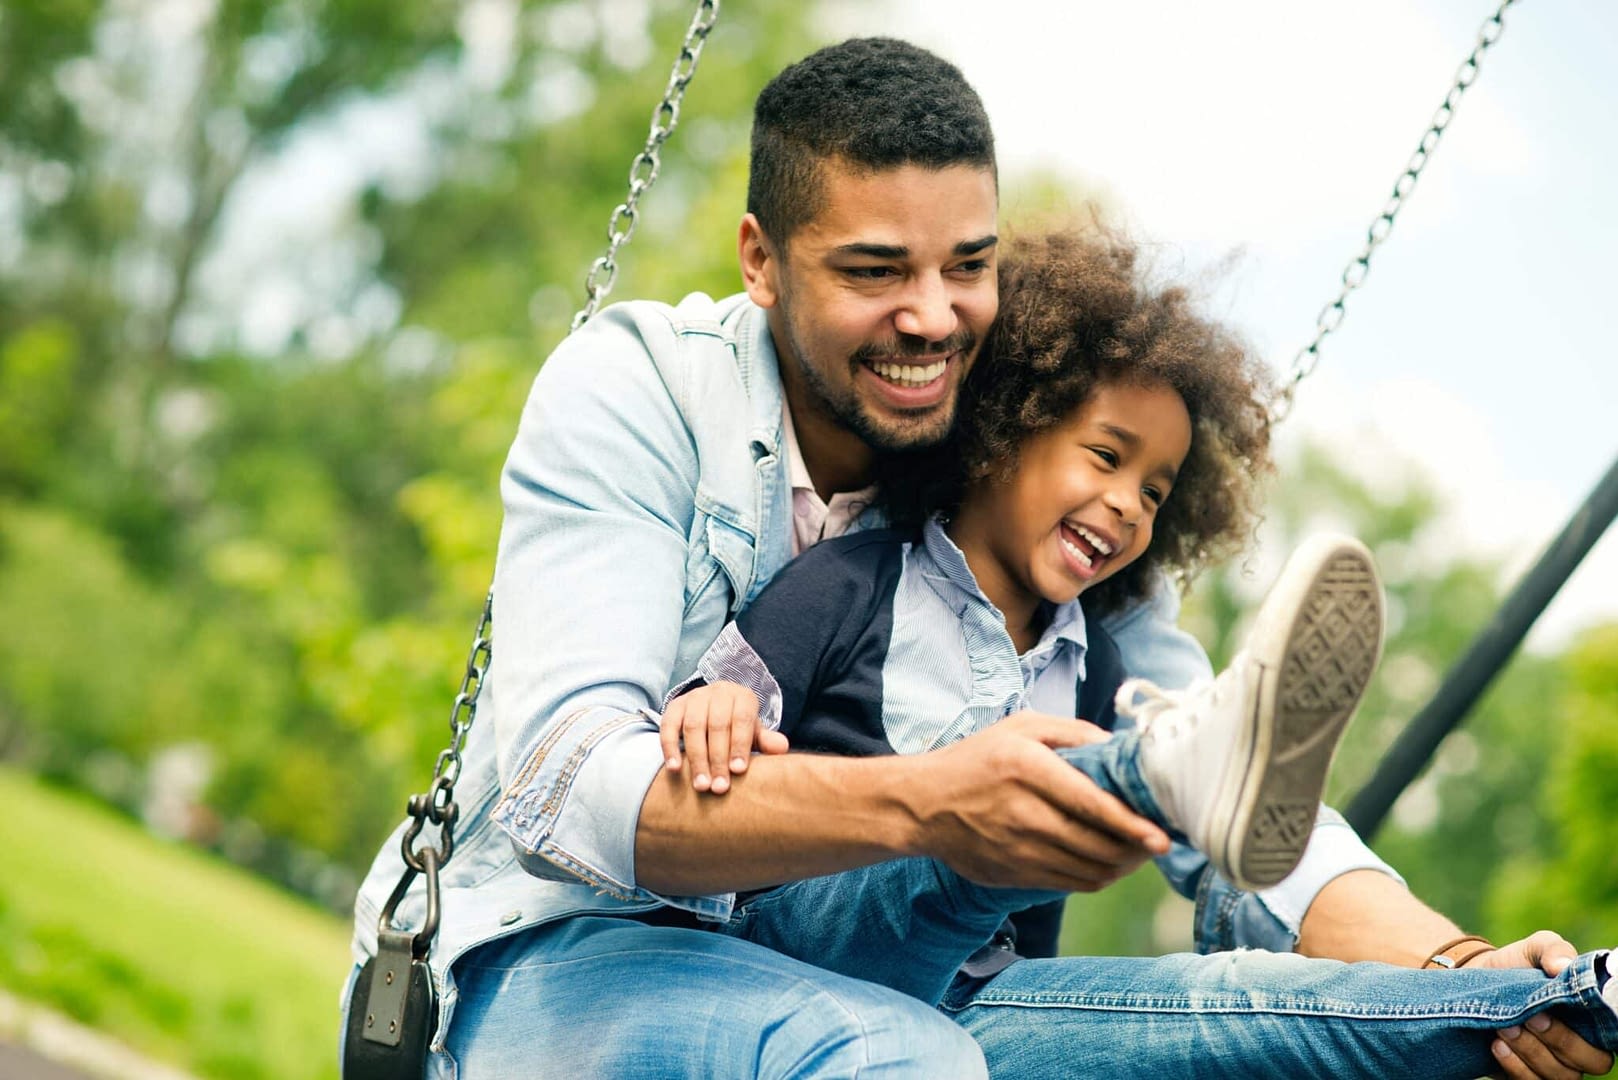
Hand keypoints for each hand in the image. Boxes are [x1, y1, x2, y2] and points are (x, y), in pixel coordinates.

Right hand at [659, 681, 788, 794]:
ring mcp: (694, 698)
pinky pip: (669, 726)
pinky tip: (675, 769)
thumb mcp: (753, 733)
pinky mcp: (674, 707)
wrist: (714, 709)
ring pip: (693, 727)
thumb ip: (765, 741)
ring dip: (696, 758)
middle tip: (719, 787)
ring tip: (701, 785)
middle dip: (718, 759)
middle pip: (717, 725)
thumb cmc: (737, 728)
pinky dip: (670, 747)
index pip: (741, 719)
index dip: (739, 745)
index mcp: (743, 697)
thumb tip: (782, 747)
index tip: (738, 771)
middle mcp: (719, 693)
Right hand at [904, 711, 1169, 892]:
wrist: (921, 804)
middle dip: (1135, 849)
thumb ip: (1074, 732)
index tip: (1162, 837)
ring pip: (1087, 871)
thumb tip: (1122, 748)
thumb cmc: (978, 758)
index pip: (1090, 805)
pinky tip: (1106, 862)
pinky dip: (1096, 877)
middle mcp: (1022, 813)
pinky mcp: (1013, 875)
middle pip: (1095, 845)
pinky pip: (1069, 884)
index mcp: (1027, 769)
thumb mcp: (1021, 727)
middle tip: (1157, 841)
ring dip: (1120, 866)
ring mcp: (1016, 850)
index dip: (1130, 825)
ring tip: (1137, 853)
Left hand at [1469, 931, 1613, 1078]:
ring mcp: (1552, 1065)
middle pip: (1588, 1063)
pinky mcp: (1524, 1074)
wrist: (1477, 977)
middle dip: (1559, 1041)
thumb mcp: (1536, 948)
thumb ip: (1553, 951)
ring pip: (1558, 1076)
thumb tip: (1562, 967)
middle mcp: (1577, 1050)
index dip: (1589, 1034)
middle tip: (1528, 1017)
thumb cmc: (1518, 965)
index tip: (1556, 1008)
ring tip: (1504, 1027)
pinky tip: (1496, 1045)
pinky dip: (1514, 1067)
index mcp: (1590, 1023)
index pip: (1607, 1042)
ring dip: (1531, 1052)